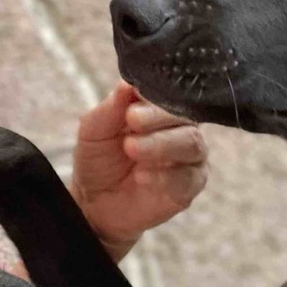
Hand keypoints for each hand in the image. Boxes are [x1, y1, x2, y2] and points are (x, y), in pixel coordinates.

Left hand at [71, 81, 207, 260]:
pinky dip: (166, 176)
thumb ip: (111, 108)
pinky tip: (142, 176)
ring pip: (192, 144)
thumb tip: (126, 84)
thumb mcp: (94, 130)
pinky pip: (189, 178)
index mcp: (160, 109)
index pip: (169, 93)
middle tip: (131, 122)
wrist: (94, 202)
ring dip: (161, 145)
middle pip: (186, 117)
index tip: (131, 107)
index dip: (154, 98)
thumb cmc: (98, 160)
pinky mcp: (189, 186)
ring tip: (132, 149)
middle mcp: (181, 129)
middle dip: (158, 119)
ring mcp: (189, 157)